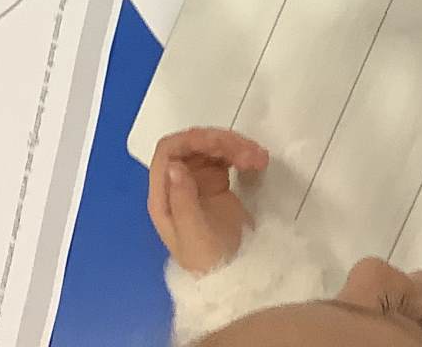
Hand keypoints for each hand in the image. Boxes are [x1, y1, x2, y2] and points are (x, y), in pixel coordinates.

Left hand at [147, 128, 267, 273]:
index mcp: (163, 195)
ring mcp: (197, 182)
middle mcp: (177, 184)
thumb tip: (175, 165)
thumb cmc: (209, 262)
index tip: (219, 144)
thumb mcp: (194, 234)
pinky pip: (226, 158)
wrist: (232, 281)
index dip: (191, 141)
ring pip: (210, 148)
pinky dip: (241, 154)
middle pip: (192, 145)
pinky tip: (257, 161)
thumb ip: (183, 200)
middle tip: (247, 152)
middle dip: (219, 141)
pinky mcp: (216, 184)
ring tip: (258, 158)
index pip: (169, 151)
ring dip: (234, 146)